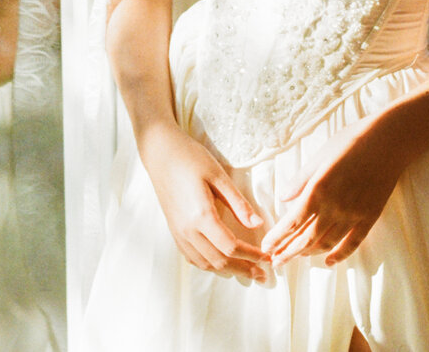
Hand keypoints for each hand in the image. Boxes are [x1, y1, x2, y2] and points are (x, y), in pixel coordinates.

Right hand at [142, 123, 267, 280]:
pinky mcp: (175, 231)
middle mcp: (188, 230)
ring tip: (247, 271)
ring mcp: (179, 233)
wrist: (161, 154)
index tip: (267, 257)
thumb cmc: (191, 159)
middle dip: (243, 269)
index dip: (251, 255)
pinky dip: (210, 264)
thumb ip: (238, 203)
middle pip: (219, 261)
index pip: (230, 247)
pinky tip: (221, 262)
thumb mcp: (219, 175)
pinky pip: (193, 257)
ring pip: (205, 264)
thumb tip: (258, 224)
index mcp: (201, 216)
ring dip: (228, 270)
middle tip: (263, 274)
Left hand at [260, 114, 407, 267]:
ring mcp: (353, 215)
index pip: (292, 222)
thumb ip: (301, 178)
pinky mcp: (370, 217)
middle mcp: (334, 207)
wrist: (388, 140)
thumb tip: (283, 197)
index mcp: (318, 189)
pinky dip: (339, 255)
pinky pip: (352, 244)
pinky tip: (329, 261)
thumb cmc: (352, 140)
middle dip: (288, 253)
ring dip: (309, 254)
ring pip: (326, 244)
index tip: (266, 248)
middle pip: (306, 239)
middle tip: (275, 262)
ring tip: (296, 258)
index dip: (278, 238)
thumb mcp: (321, 154)